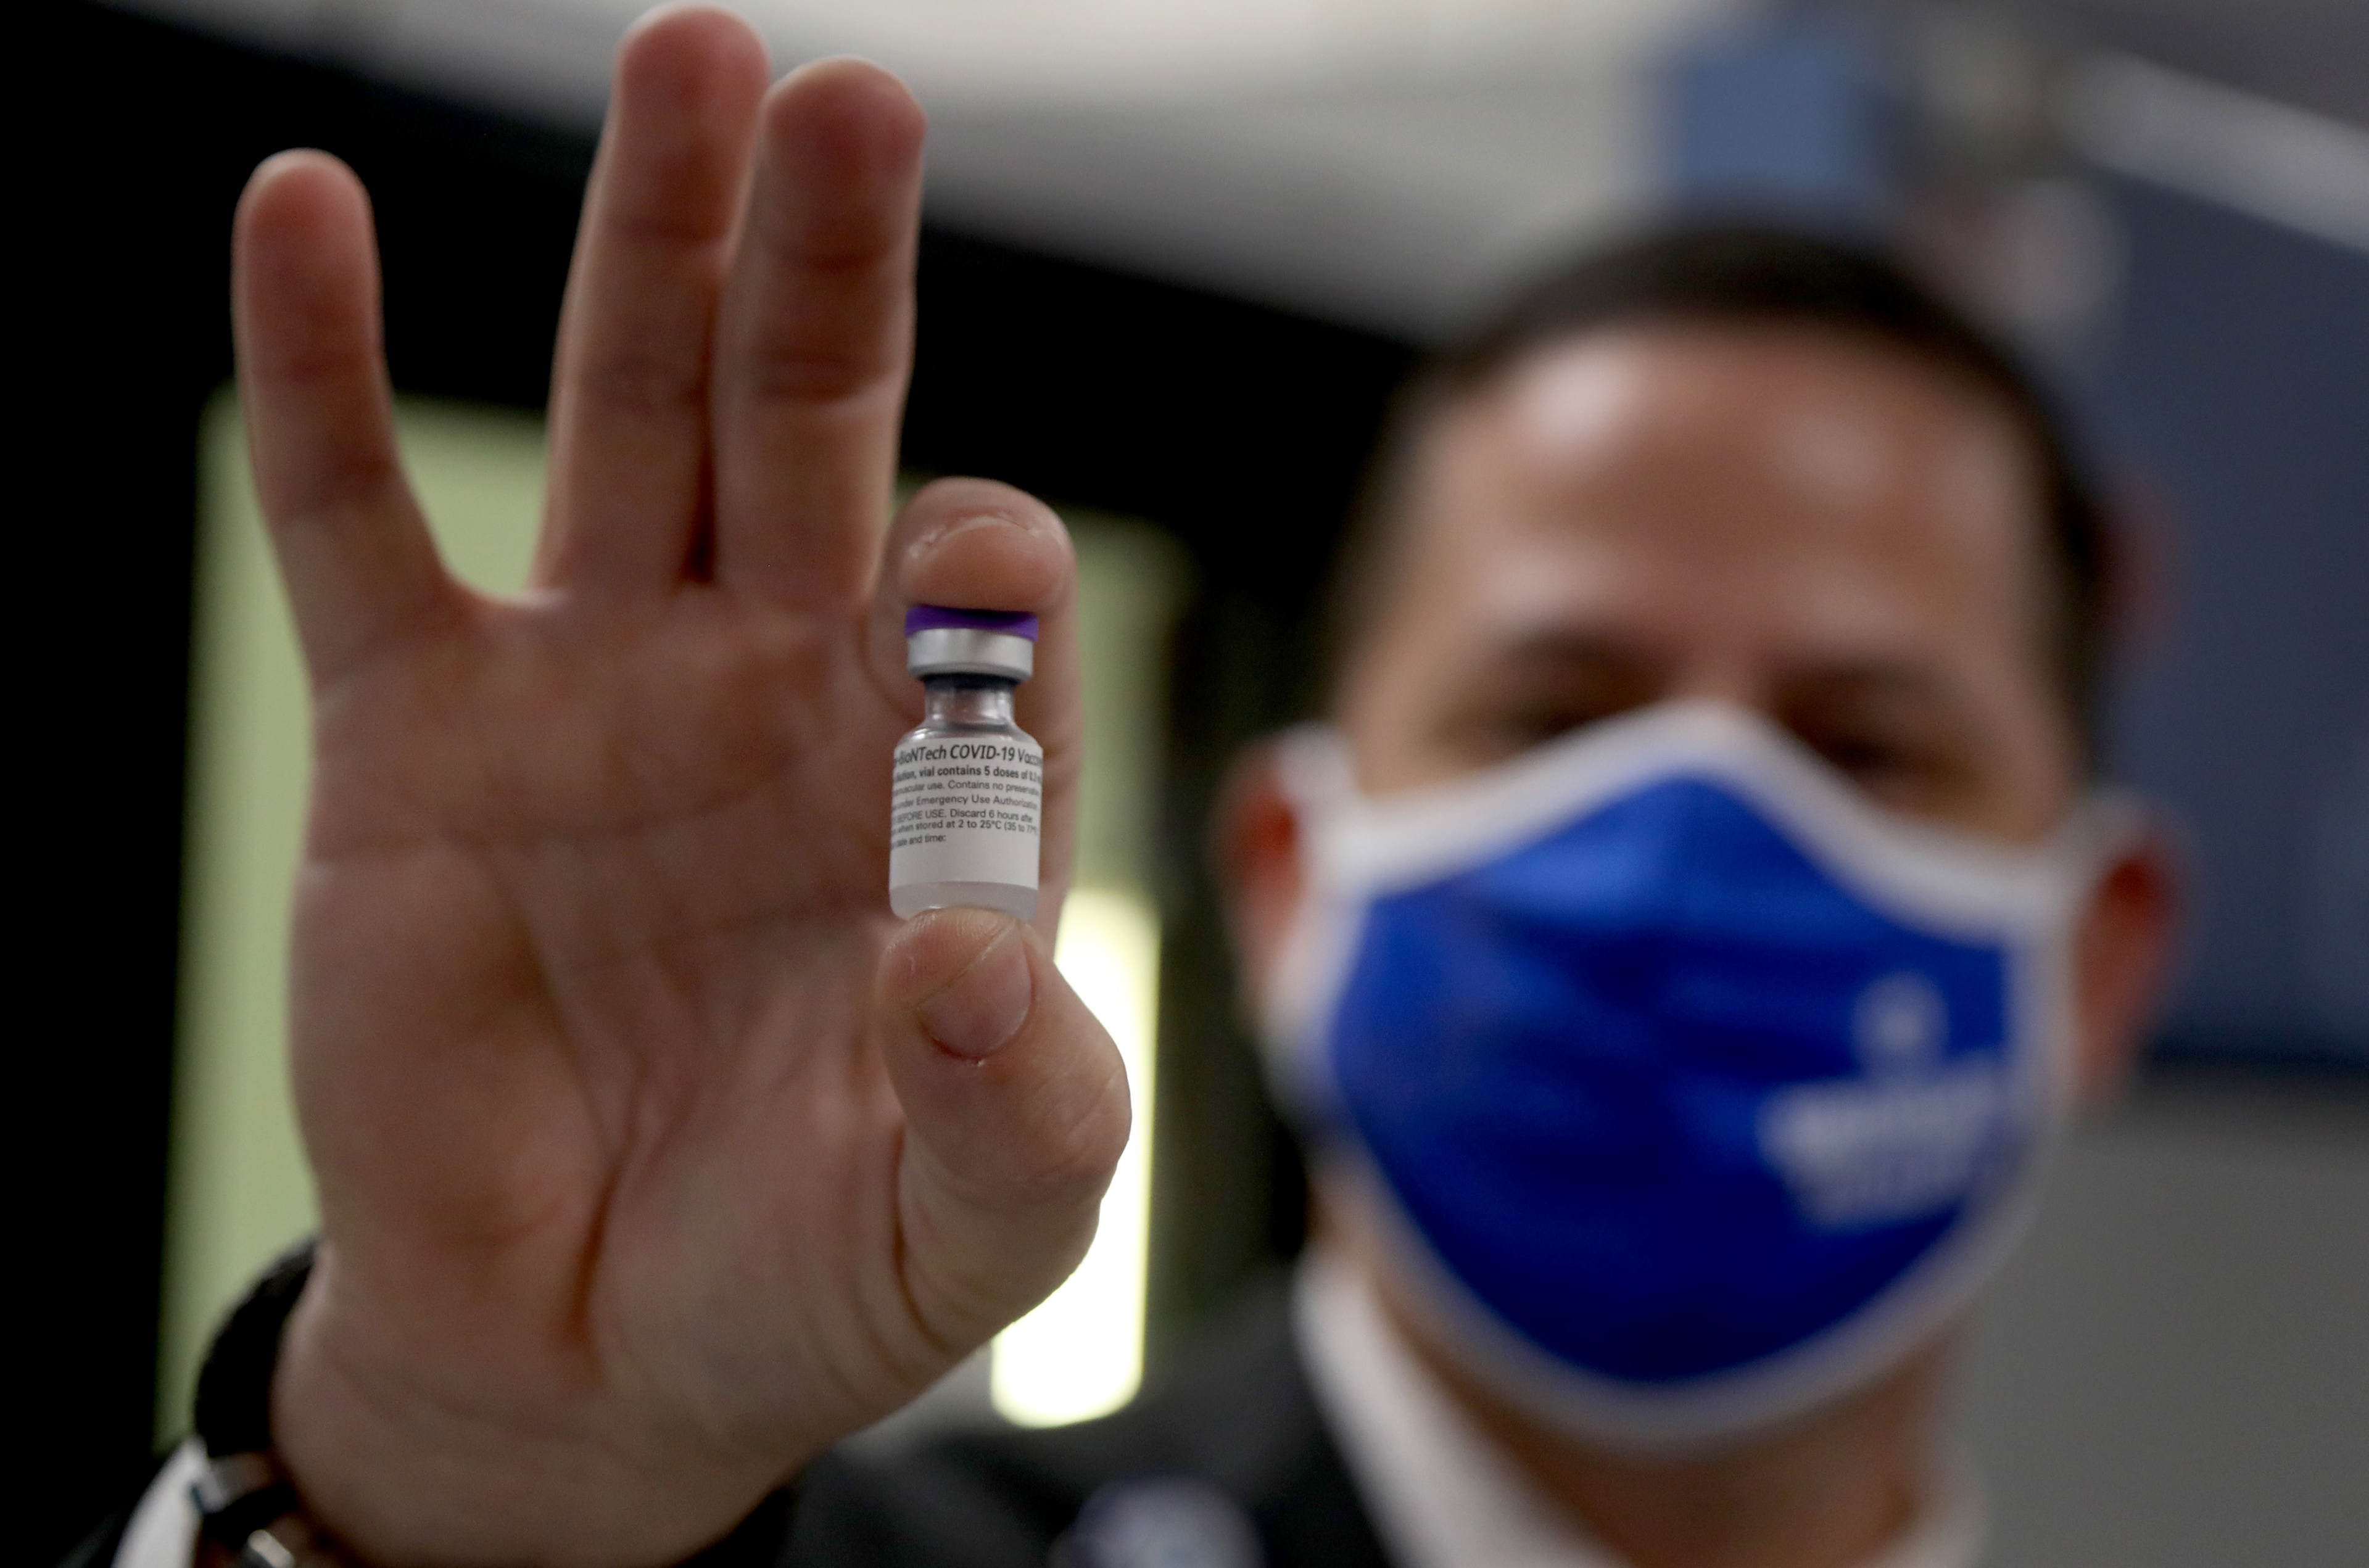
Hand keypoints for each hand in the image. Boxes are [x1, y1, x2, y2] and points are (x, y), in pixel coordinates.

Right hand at [230, 8, 1128, 1563]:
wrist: (597, 1351)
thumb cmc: (815, 1271)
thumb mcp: (973, 1220)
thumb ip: (1021, 1102)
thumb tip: (970, 959)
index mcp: (940, 774)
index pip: (992, 595)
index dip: (988, 561)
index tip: (963, 559)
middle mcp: (781, 684)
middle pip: (819, 427)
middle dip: (832, 267)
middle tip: (849, 96)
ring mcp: (597, 687)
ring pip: (634, 417)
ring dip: (654, 245)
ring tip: (689, 64)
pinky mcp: (414, 732)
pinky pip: (359, 522)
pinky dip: (325, 372)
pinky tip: (306, 213)